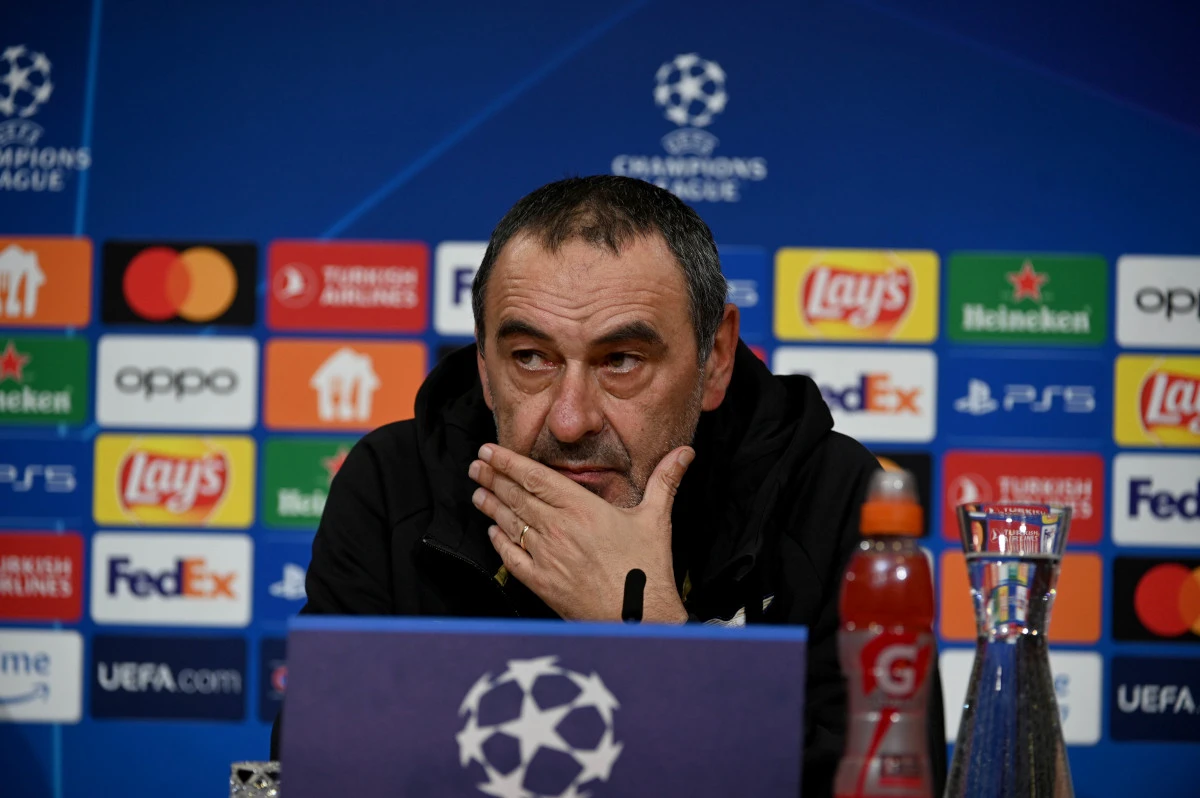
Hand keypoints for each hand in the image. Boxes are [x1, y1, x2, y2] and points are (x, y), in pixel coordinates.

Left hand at [468, 443, 693, 622]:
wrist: (639, 618)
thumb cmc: (647, 569)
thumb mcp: (657, 519)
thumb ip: (665, 481)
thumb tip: (686, 452)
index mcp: (582, 509)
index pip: (535, 477)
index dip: (508, 462)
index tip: (490, 451)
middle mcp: (558, 530)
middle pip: (516, 497)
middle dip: (492, 478)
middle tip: (476, 464)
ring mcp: (547, 557)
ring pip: (510, 524)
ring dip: (490, 505)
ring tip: (477, 491)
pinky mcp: (542, 583)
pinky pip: (512, 558)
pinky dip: (499, 542)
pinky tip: (493, 532)